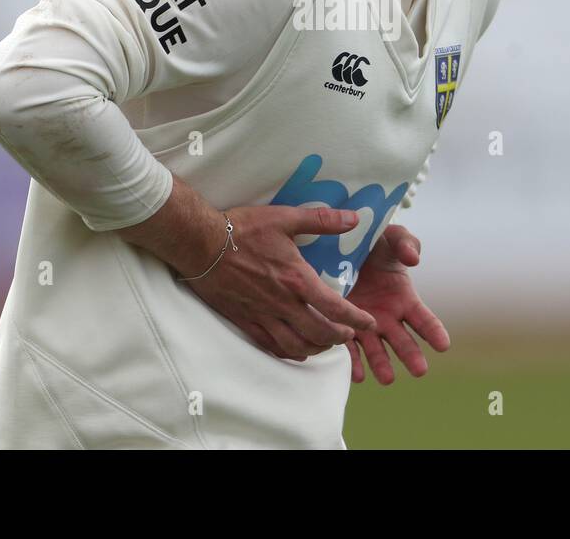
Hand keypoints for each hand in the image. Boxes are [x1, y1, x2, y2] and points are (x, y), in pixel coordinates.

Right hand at [181, 205, 377, 361]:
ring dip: (316, 348)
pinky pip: (270, 345)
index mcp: (297, 280)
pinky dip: (288, 352)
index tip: (368, 323)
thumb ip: (322, 220)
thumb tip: (354, 219)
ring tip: (325, 344)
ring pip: (296, 345)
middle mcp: (283, 303)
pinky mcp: (244, 320)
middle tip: (349, 336)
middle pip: (319, 333)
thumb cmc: (243, 228)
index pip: (335, 308)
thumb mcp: (285, 217)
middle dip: (339, 338)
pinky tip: (295, 350)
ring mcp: (262, 315)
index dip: (356, 320)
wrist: (201, 243)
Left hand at [344, 223, 449, 383]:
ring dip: (382, 364)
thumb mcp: (393, 237)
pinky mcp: (343, 326)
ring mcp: (365, 324)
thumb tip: (414, 260)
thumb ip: (408, 244)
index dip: (435, 332)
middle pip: (403, 341)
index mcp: (405, 299)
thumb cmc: (375, 241)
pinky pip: (349, 348)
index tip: (443, 345)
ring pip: (377, 349)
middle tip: (419, 370)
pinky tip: (357, 374)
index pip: (424, 320)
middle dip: (411, 355)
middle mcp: (387, 317)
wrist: (341, 244)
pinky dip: (353, 362)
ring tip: (386, 378)